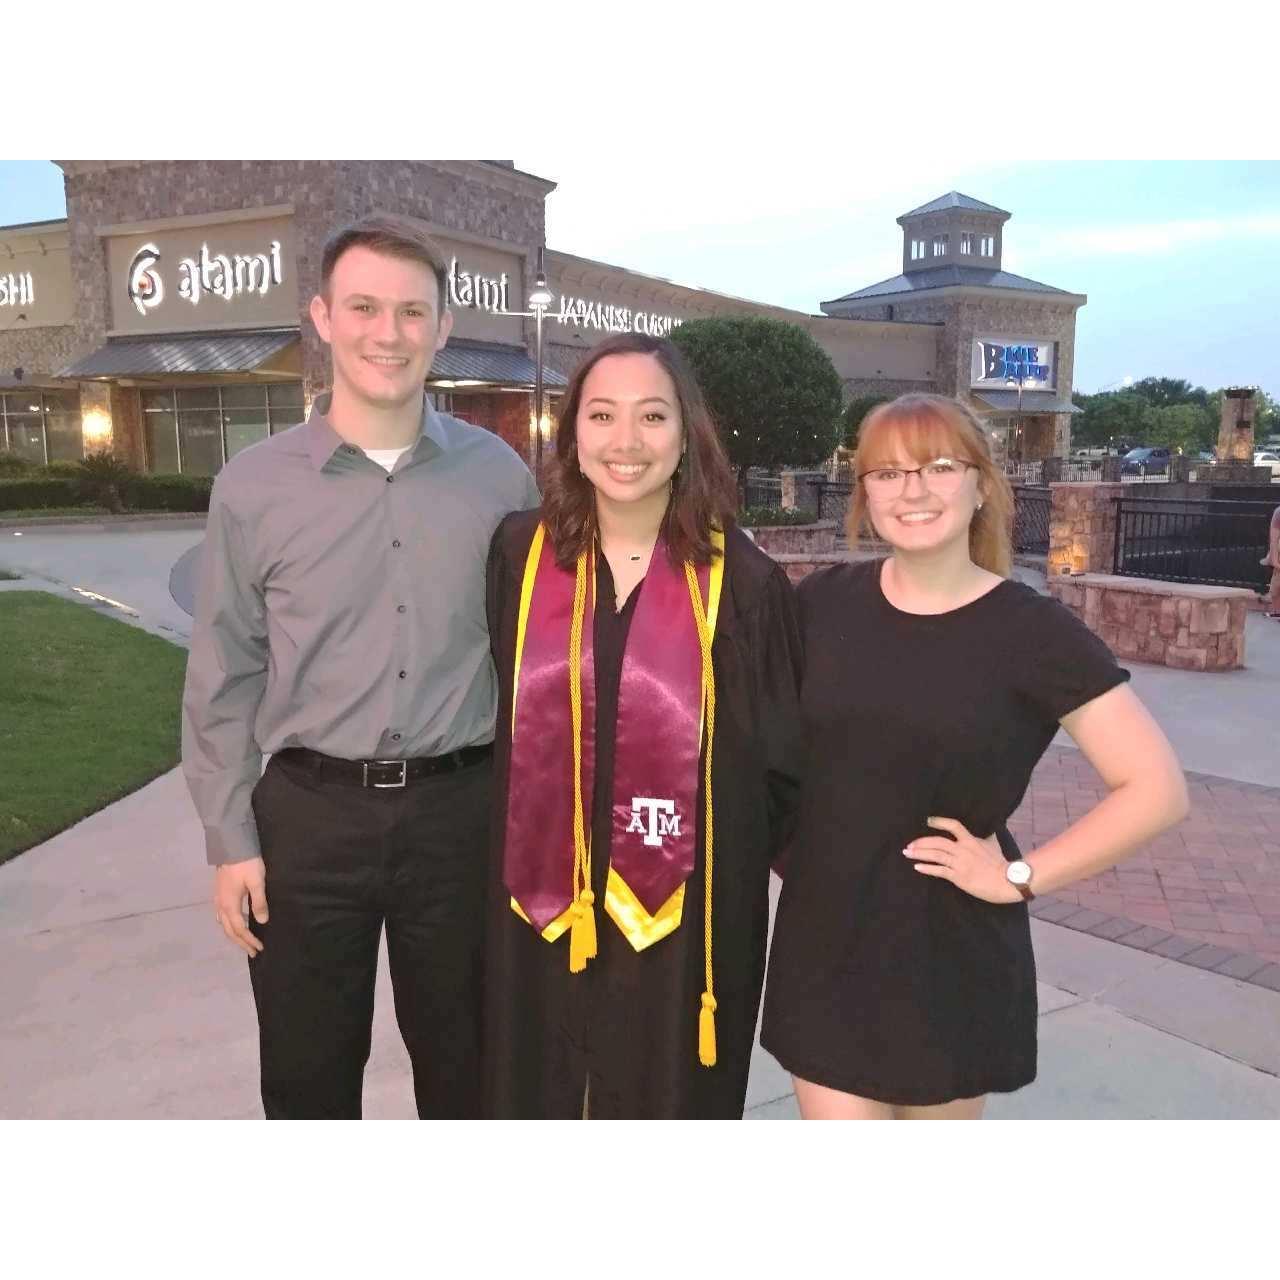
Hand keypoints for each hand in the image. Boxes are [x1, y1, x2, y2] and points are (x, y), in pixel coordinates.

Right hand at [213, 857, 268, 955]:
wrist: (231, 846)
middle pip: (229, 930)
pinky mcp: (218, 894)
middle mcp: (220, 905)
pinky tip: (234, 923)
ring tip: (244, 941)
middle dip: (241, 942)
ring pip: (223, 924)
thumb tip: (262, 921)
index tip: (259, 948)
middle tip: (253, 952)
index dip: (249, 940)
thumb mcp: (257, 882)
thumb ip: (259, 902)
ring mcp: (217, 899)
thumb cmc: (246, 864)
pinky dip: (229, 925)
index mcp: (230, 905)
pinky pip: (221, 916)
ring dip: (234, 935)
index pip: (239, 929)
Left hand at [903, 817, 1021, 904]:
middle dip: (921, 842)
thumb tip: (990, 830)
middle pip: (937, 842)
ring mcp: (959, 863)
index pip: (953, 825)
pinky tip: (917, 867)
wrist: (1007, 882)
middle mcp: (962, 850)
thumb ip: (986, 837)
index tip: (928, 820)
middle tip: (909, 845)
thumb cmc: (1000, 863)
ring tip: (907, 853)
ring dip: (919, 853)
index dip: (939, 821)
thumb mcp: (993, 845)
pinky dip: (926, 868)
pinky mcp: (958, 877)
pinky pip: (939, 871)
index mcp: (970, 840)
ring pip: (935, 855)